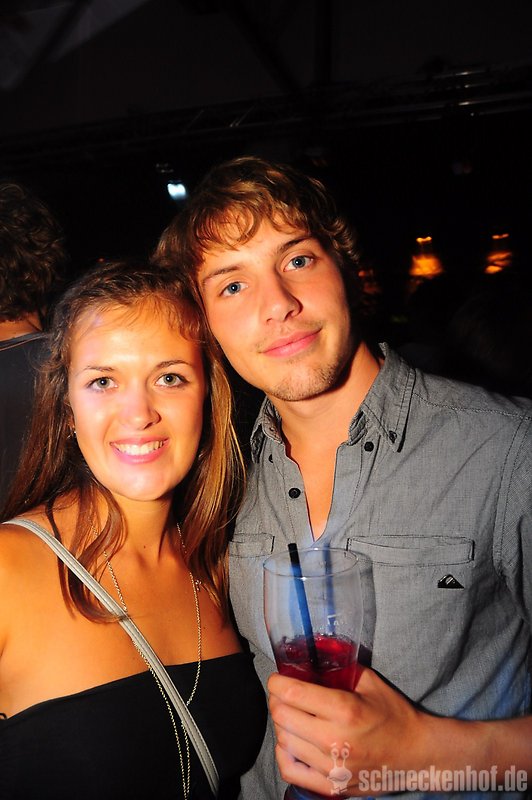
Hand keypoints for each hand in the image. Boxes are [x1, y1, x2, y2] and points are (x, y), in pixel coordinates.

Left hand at [268, 667, 428, 796]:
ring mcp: (332, 768)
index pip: (292, 694)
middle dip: (277, 700)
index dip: (277, 682)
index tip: (278, 678)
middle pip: (282, 717)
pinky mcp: (332, 787)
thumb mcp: (370, 682)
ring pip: (284, 741)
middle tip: (283, 694)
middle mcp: (335, 740)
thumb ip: (339, 670)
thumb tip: (311, 660)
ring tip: (291, 715)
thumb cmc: (394, 715)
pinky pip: (290, 770)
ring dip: (282, 724)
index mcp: (345, 710)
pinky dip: (284, 753)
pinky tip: (293, 741)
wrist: (417, 755)